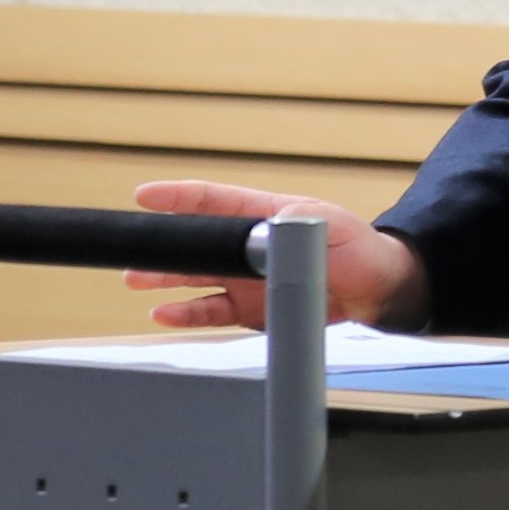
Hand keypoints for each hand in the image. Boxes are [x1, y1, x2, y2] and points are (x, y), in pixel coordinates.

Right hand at [123, 180, 418, 333]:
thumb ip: (299, 229)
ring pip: (195, 277)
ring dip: (165, 280)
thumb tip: (267, 229)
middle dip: (161, 246)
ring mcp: (246, 278)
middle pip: (195, 242)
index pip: (214, 201)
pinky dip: (188, 312)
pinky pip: (212, 310)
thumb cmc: (361, 252)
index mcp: (264, 215)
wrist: (378, 293)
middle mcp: (248, 246)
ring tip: (136, 281)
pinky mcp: (251, 310)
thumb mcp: (333, 231)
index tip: (146, 196)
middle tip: (130, 253)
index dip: (180, 197)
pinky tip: (166, 313)